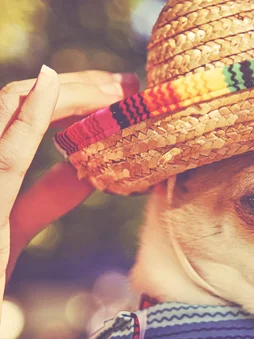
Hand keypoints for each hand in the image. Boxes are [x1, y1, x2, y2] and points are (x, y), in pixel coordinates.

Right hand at [0, 66, 138, 314]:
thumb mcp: (15, 228)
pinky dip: (24, 114)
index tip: (116, 90)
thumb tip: (89, 170)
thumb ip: (47, 197)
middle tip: (128, 83)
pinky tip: (51, 82)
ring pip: (12, 106)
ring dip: (69, 91)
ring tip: (114, 84)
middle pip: (24, 101)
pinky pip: (5, 153)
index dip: (72, 96)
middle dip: (80, 87)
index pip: (29, 115)